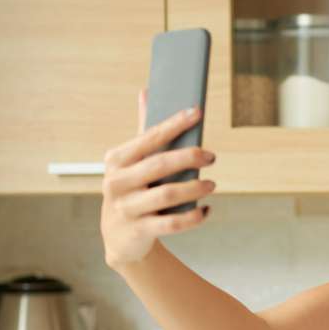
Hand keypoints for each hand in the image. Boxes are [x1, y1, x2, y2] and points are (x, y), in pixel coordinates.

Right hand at [100, 88, 216, 269]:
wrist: (120, 238)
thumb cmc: (132, 191)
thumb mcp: (131, 163)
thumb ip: (143, 131)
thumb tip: (147, 91)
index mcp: (117, 159)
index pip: (150, 137)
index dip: (175, 123)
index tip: (197, 112)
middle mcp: (117, 182)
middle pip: (159, 165)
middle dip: (189, 157)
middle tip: (212, 156)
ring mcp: (126, 208)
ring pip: (167, 194)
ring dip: (194, 188)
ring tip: (212, 184)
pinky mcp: (138, 231)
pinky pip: (171, 223)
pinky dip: (193, 217)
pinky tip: (206, 210)